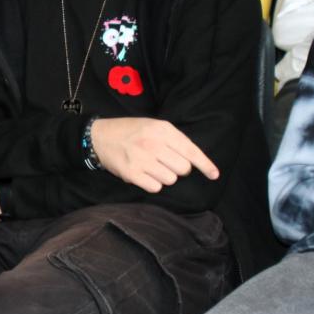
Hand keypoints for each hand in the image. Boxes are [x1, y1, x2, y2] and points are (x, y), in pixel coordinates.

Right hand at [90, 117, 217, 193]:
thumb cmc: (131, 132)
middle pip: (183, 169)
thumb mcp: (154, 126)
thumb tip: (194, 161)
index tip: (214, 175)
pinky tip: (143, 174)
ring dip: (164, 176)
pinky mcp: (132, 174)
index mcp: (162, 130)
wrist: (100, 137)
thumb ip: (174, 140)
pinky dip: (152, 183)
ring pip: (170, 180)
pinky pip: (155, 187)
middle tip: (164, 162)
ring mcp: (142, 159)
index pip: (191, 151)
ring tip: (151, 166)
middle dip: (177, 169)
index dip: (205, 165)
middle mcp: (154, 143)